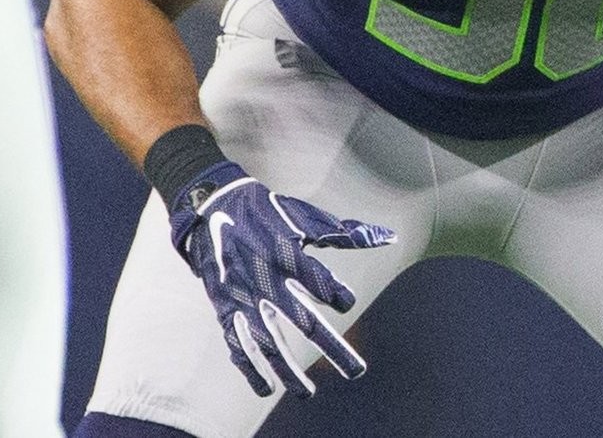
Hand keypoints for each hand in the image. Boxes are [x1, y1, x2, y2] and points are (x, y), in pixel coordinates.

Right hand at [167, 161, 395, 396]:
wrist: (213, 208)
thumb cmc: (268, 213)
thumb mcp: (306, 218)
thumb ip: (347, 234)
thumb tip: (389, 238)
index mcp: (288, 254)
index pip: (319, 282)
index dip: (336, 294)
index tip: (347, 301)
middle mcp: (267, 279)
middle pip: (302, 320)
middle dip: (331, 347)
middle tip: (356, 371)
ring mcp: (245, 297)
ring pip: (267, 341)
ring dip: (287, 369)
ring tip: (307, 393)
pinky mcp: (226, 307)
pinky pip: (238, 342)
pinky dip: (249, 367)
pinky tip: (265, 388)